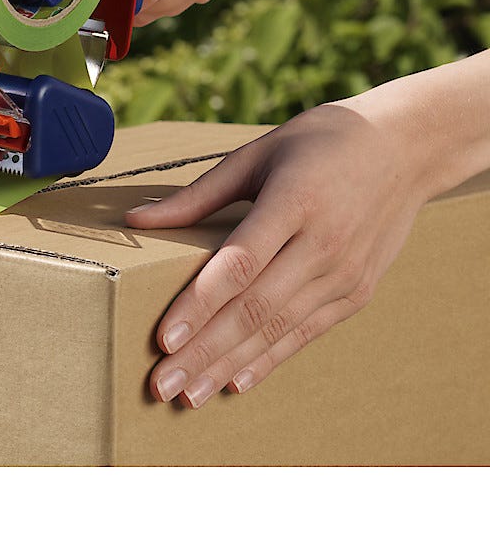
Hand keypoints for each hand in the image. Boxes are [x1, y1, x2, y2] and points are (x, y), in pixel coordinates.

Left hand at [124, 97, 427, 406]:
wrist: (404, 149)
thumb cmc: (318, 143)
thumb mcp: (254, 155)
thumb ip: (197, 195)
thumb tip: (135, 219)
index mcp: (293, 202)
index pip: (239, 264)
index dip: (199, 305)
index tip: (164, 340)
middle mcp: (323, 244)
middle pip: (255, 308)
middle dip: (204, 352)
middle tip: (162, 385)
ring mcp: (344, 273)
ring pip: (278, 330)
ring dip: (230, 366)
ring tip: (189, 396)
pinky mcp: (356, 292)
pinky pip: (305, 333)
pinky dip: (269, 360)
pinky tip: (236, 382)